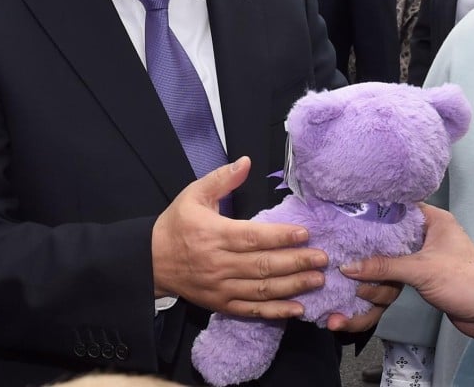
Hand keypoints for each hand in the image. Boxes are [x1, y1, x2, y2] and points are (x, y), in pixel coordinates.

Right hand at [152, 156, 328, 318]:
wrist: (150, 261)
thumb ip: (222, 178)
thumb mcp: (193, 195)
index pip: (252, 237)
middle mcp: (219, 264)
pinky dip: (275, 312)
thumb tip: (246, 161)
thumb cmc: (176, 225)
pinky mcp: (221, 305)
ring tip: (317, 280)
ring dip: (292, 286)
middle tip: (322, 258)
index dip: (280, 237)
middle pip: (262, 265)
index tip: (305, 233)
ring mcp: (220, 288)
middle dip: (296, 262)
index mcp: (213, 235)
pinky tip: (297, 309)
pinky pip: (251, 311)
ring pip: (261, 290)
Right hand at [340, 204, 473, 343]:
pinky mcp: (425, 275)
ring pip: (394, 255)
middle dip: (370, 243)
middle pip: (392, 233)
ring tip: (350, 267)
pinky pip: (399, 272)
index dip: (373, 209)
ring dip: (377, 265)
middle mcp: (430, 233)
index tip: (348, 213)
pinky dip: (386, 277)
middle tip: (343, 244)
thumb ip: (384, 266)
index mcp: (434, 220)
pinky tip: (366, 280)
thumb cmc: (464, 282)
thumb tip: (347, 266)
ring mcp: (427, 255)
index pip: (398, 206)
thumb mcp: (421, 270)